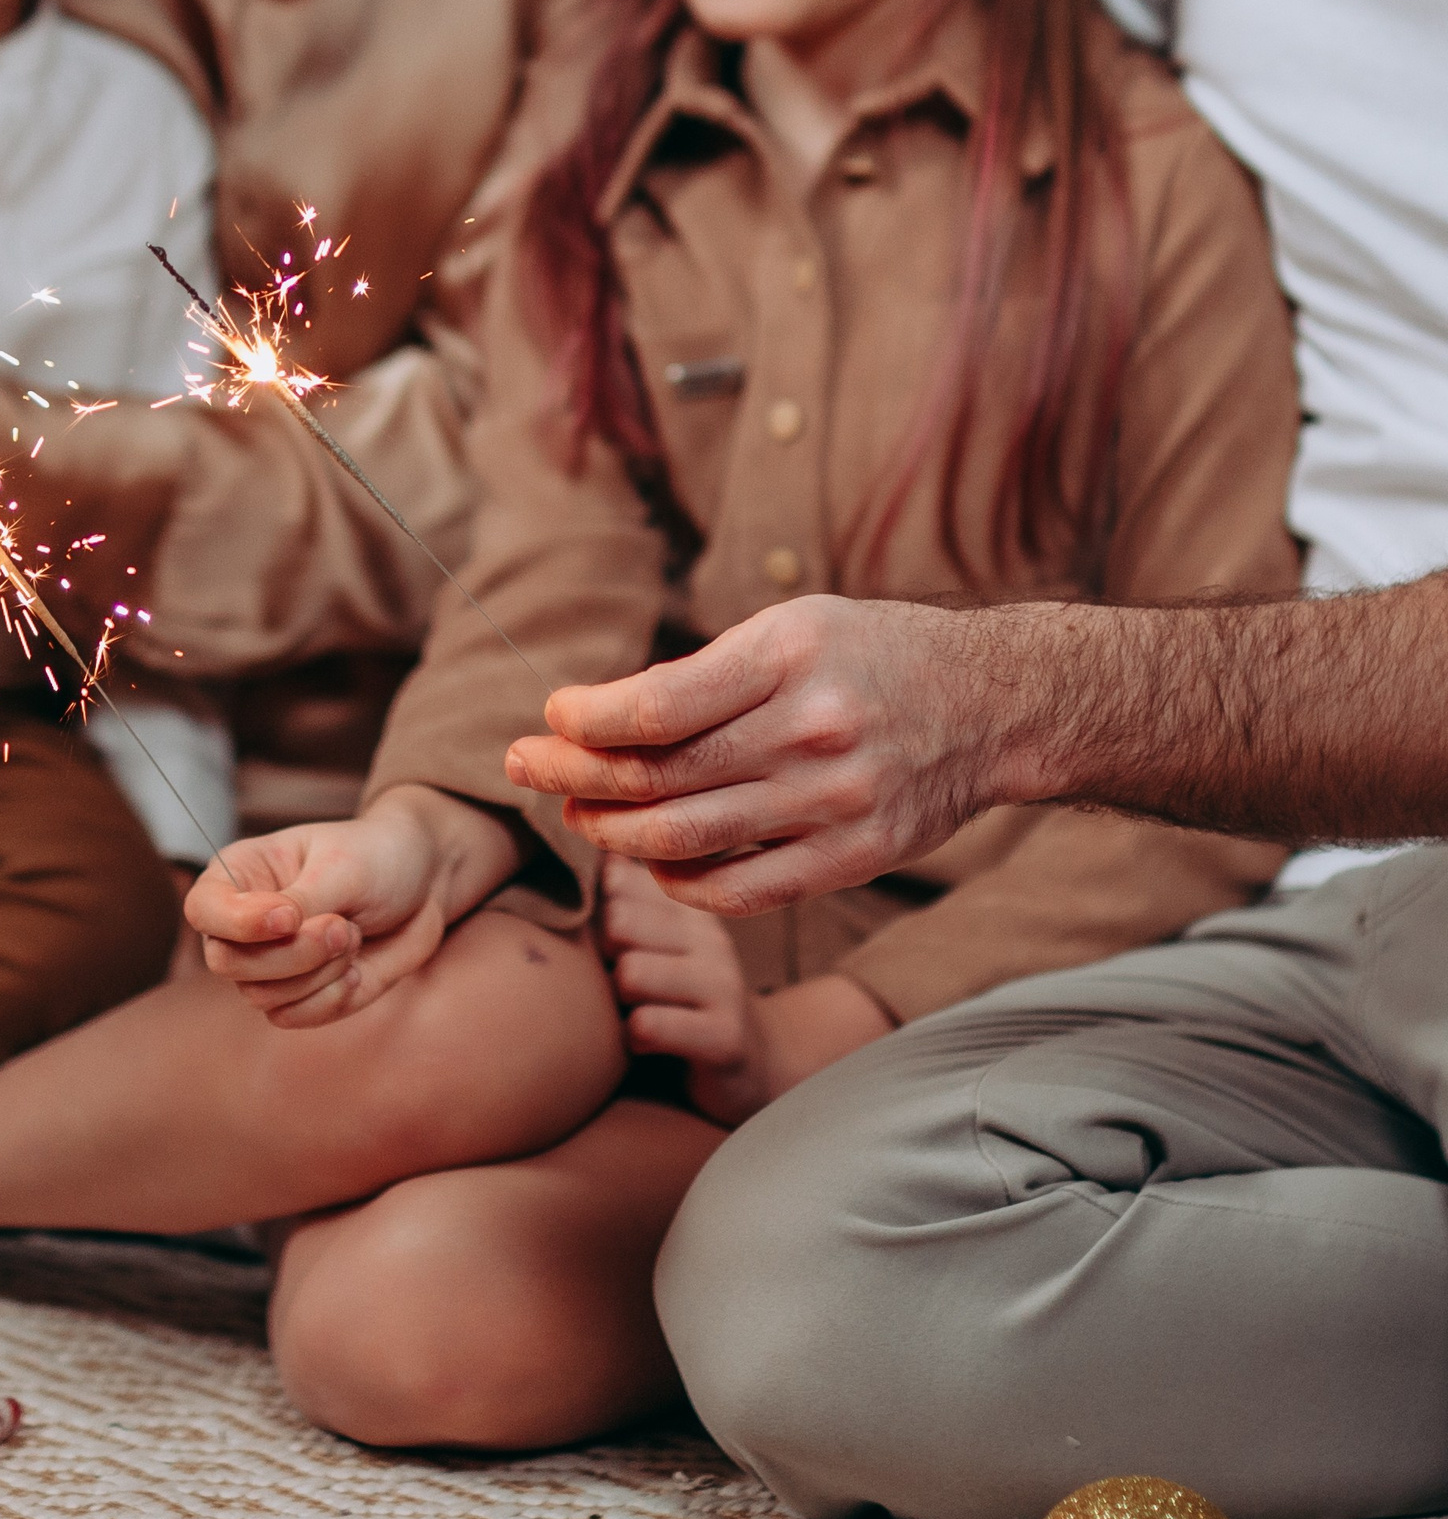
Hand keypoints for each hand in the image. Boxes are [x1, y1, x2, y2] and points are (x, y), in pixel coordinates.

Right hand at [183, 786, 514, 1027]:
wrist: (426, 884)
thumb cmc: (379, 856)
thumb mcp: (343, 867)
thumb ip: (304, 901)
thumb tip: (276, 931)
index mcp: (241, 874)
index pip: (203, 910)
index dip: (239, 922)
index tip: (290, 916)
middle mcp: (245, 922)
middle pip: (229, 963)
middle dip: (293, 953)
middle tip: (344, 927)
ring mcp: (270, 962)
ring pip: (261, 996)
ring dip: (318, 973)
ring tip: (354, 937)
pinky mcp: (300, 993)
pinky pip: (291, 1018)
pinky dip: (329, 1000)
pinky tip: (356, 971)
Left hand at [505, 596, 998, 915]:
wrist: (992, 704)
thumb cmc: (870, 654)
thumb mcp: (791, 627)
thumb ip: (702, 674)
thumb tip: (595, 719)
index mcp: (789, 658)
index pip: (656, 707)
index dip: (585, 721)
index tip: (554, 716)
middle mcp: (812, 733)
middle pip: (657, 779)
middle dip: (572, 778)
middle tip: (527, 768)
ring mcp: (834, 804)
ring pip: (684, 840)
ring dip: (611, 834)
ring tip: (577, 815)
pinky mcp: (851, 858)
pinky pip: (737, 891)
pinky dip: (677, 881)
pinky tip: (651, 859)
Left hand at [599, 854, 891, 1123]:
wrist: (750, 1066)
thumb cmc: (678, 996)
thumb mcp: (654, 937)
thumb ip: (622, 892)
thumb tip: (588, 838)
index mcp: (690, 903)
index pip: (619, 881)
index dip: (597, 911)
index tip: (607, 934)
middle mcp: (711, 936)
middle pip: (618, 922)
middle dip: (603, 955)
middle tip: (617, 980)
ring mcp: (723, 985)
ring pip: (630, 973)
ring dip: (617, 1000)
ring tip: (634, 1009)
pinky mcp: (725, 1037)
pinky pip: (647, 1025)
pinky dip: (633, 1037)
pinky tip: (646, 1041)